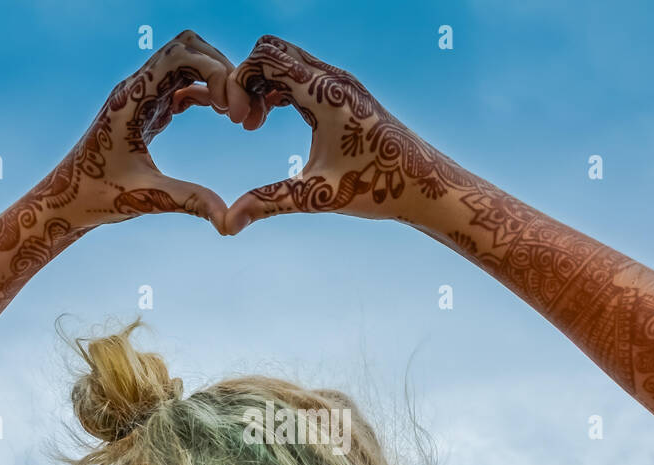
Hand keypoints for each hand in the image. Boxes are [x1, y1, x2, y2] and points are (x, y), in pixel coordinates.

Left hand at [0, 31, 253, 245]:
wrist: (68, 199)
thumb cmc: (98, 196)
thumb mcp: (147, 198)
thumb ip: (190, 201)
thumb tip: (230, 222)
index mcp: (132, 99)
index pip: (178, 55)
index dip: (213, 70)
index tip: (231, 108)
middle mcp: (137, 88)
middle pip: (187, 48)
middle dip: (221, 69)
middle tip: (240, 110)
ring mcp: (143, 96)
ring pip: (188, 62)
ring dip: (216, 79)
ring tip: (236, 115)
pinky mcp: (148, 109)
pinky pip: (183, 85)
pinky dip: (207, 92)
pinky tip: (222, 114)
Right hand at [222, 35, 475, 234]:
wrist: (423, 183)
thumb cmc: (376, 186)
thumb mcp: (316, 196)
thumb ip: (269, 202)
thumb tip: (230, 224)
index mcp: (326, 94)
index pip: (266, 57)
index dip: (240, 81)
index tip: (239, 122)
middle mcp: (332, 79)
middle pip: (271, 50)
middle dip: (247, 79)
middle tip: (244, 121)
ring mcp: (339, 83)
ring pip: (285, 60)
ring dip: (261, 85)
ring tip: (254, 125)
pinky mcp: (342, 93)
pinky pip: (299, 74)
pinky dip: (277, 88)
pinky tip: (270, 120)